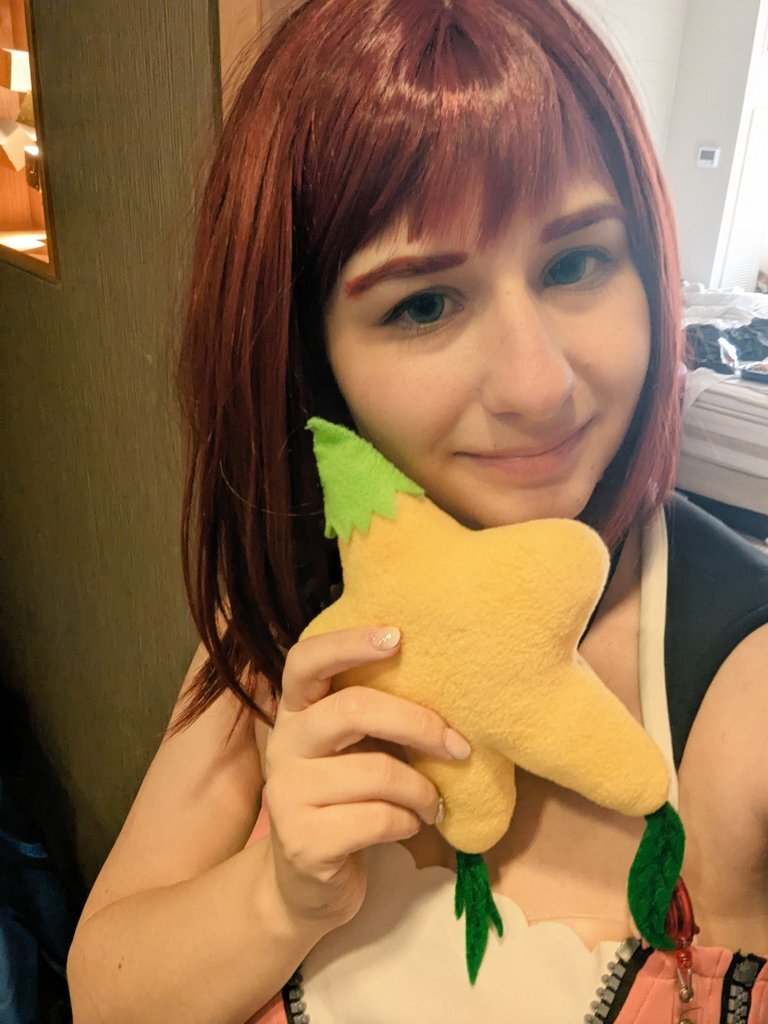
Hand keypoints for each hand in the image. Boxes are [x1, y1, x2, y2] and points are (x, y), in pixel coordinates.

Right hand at [263, 626, 470, 930]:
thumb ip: (371, 716)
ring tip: (434, 802)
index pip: (304, 659)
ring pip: (376, 772)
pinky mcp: (304, 843)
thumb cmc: (346, 801)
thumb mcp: (351, 750)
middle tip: (458, 745)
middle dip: (418, 723)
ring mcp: (287, 795)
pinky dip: (409, 821)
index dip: (348, 642)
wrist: (308, 885)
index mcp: (296, 711)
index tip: (398, 635)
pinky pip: (378, 819)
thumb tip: (445, 679)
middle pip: (352, 709)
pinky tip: (411, 825)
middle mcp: (284, 745)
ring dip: (423, 789)